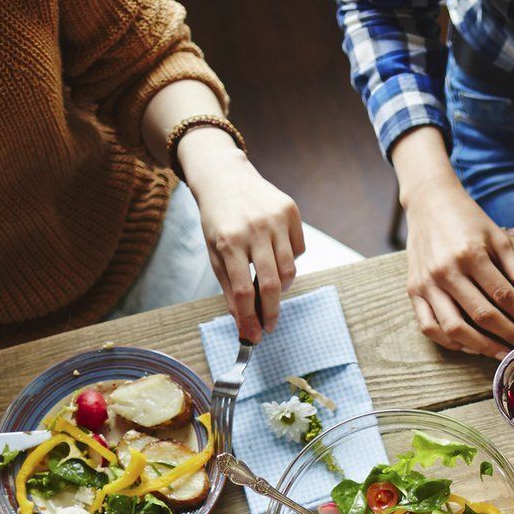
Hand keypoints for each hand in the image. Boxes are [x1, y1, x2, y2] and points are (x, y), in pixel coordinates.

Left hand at [182, 132, 303, 342]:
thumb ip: (229, 287)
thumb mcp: (215, 253)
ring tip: (270, 285)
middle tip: (270, 325)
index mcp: (228, 241)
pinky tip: (275, 250)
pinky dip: (289, 258)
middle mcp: (254, 229)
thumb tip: (244, 323)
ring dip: (282, 285)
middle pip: (270, 284)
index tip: (254, 336)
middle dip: (271, 311)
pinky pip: (298, 249)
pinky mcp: (291, 210)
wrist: (225, 177)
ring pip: (289, 269)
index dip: (250, 318)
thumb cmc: (218, 219)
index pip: (242, 291)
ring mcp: (275, 219)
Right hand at [403, 180, 513, 357]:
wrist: (429, 202)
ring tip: (501, 353)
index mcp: (470, 255)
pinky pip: (429, 327)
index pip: (504, 296)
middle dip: (509, 336)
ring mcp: (426, 283)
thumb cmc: (466, 219)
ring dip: (481, 347)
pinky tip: (470, 345)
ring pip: (454, 328)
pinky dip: (450, 342)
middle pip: (482, 316)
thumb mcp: (498, 238)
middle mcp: (446, 271)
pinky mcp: (413, 290)